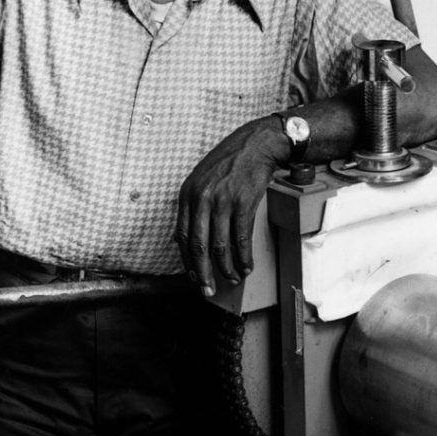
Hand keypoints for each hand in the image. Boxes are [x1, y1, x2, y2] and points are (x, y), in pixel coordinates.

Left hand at [175, 118, 284, 296]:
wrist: (256, 144)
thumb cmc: (229, 163)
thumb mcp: (201, 180)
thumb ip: (191, 206)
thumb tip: (180, 238)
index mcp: (188, 195)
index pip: (183, 237)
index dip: (188, 261)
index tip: (194, 278)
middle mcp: (202, 198)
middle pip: (198, 246)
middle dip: (204, 273)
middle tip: (208, 290)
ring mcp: (222, 200)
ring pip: (220, 246)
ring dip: (227, 268)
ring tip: (233, 279)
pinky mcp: (243, 203)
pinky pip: (241, 238)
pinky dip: (244, 257)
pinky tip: (247, 267)